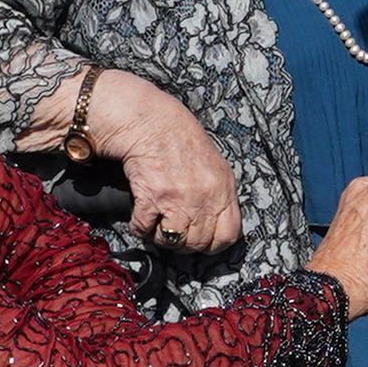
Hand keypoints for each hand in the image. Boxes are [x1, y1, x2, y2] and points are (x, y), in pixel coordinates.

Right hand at [79, 69, 243, 251]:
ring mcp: (178, 200)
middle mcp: (204, 198)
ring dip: (160, 236)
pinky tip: (140, 215)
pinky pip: (144, 229)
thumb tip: (213, 223)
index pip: (228, 236)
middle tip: (173, 230)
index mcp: (223, 190)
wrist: (150, 122)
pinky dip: (139, 226)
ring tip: (157, 223)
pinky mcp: (151, 198)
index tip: (200, 240)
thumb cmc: (180, 140)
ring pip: (171, 241)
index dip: (212, 244)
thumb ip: (218, 195)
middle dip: (183, 242)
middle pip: (198, 243)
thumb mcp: (214, 166)